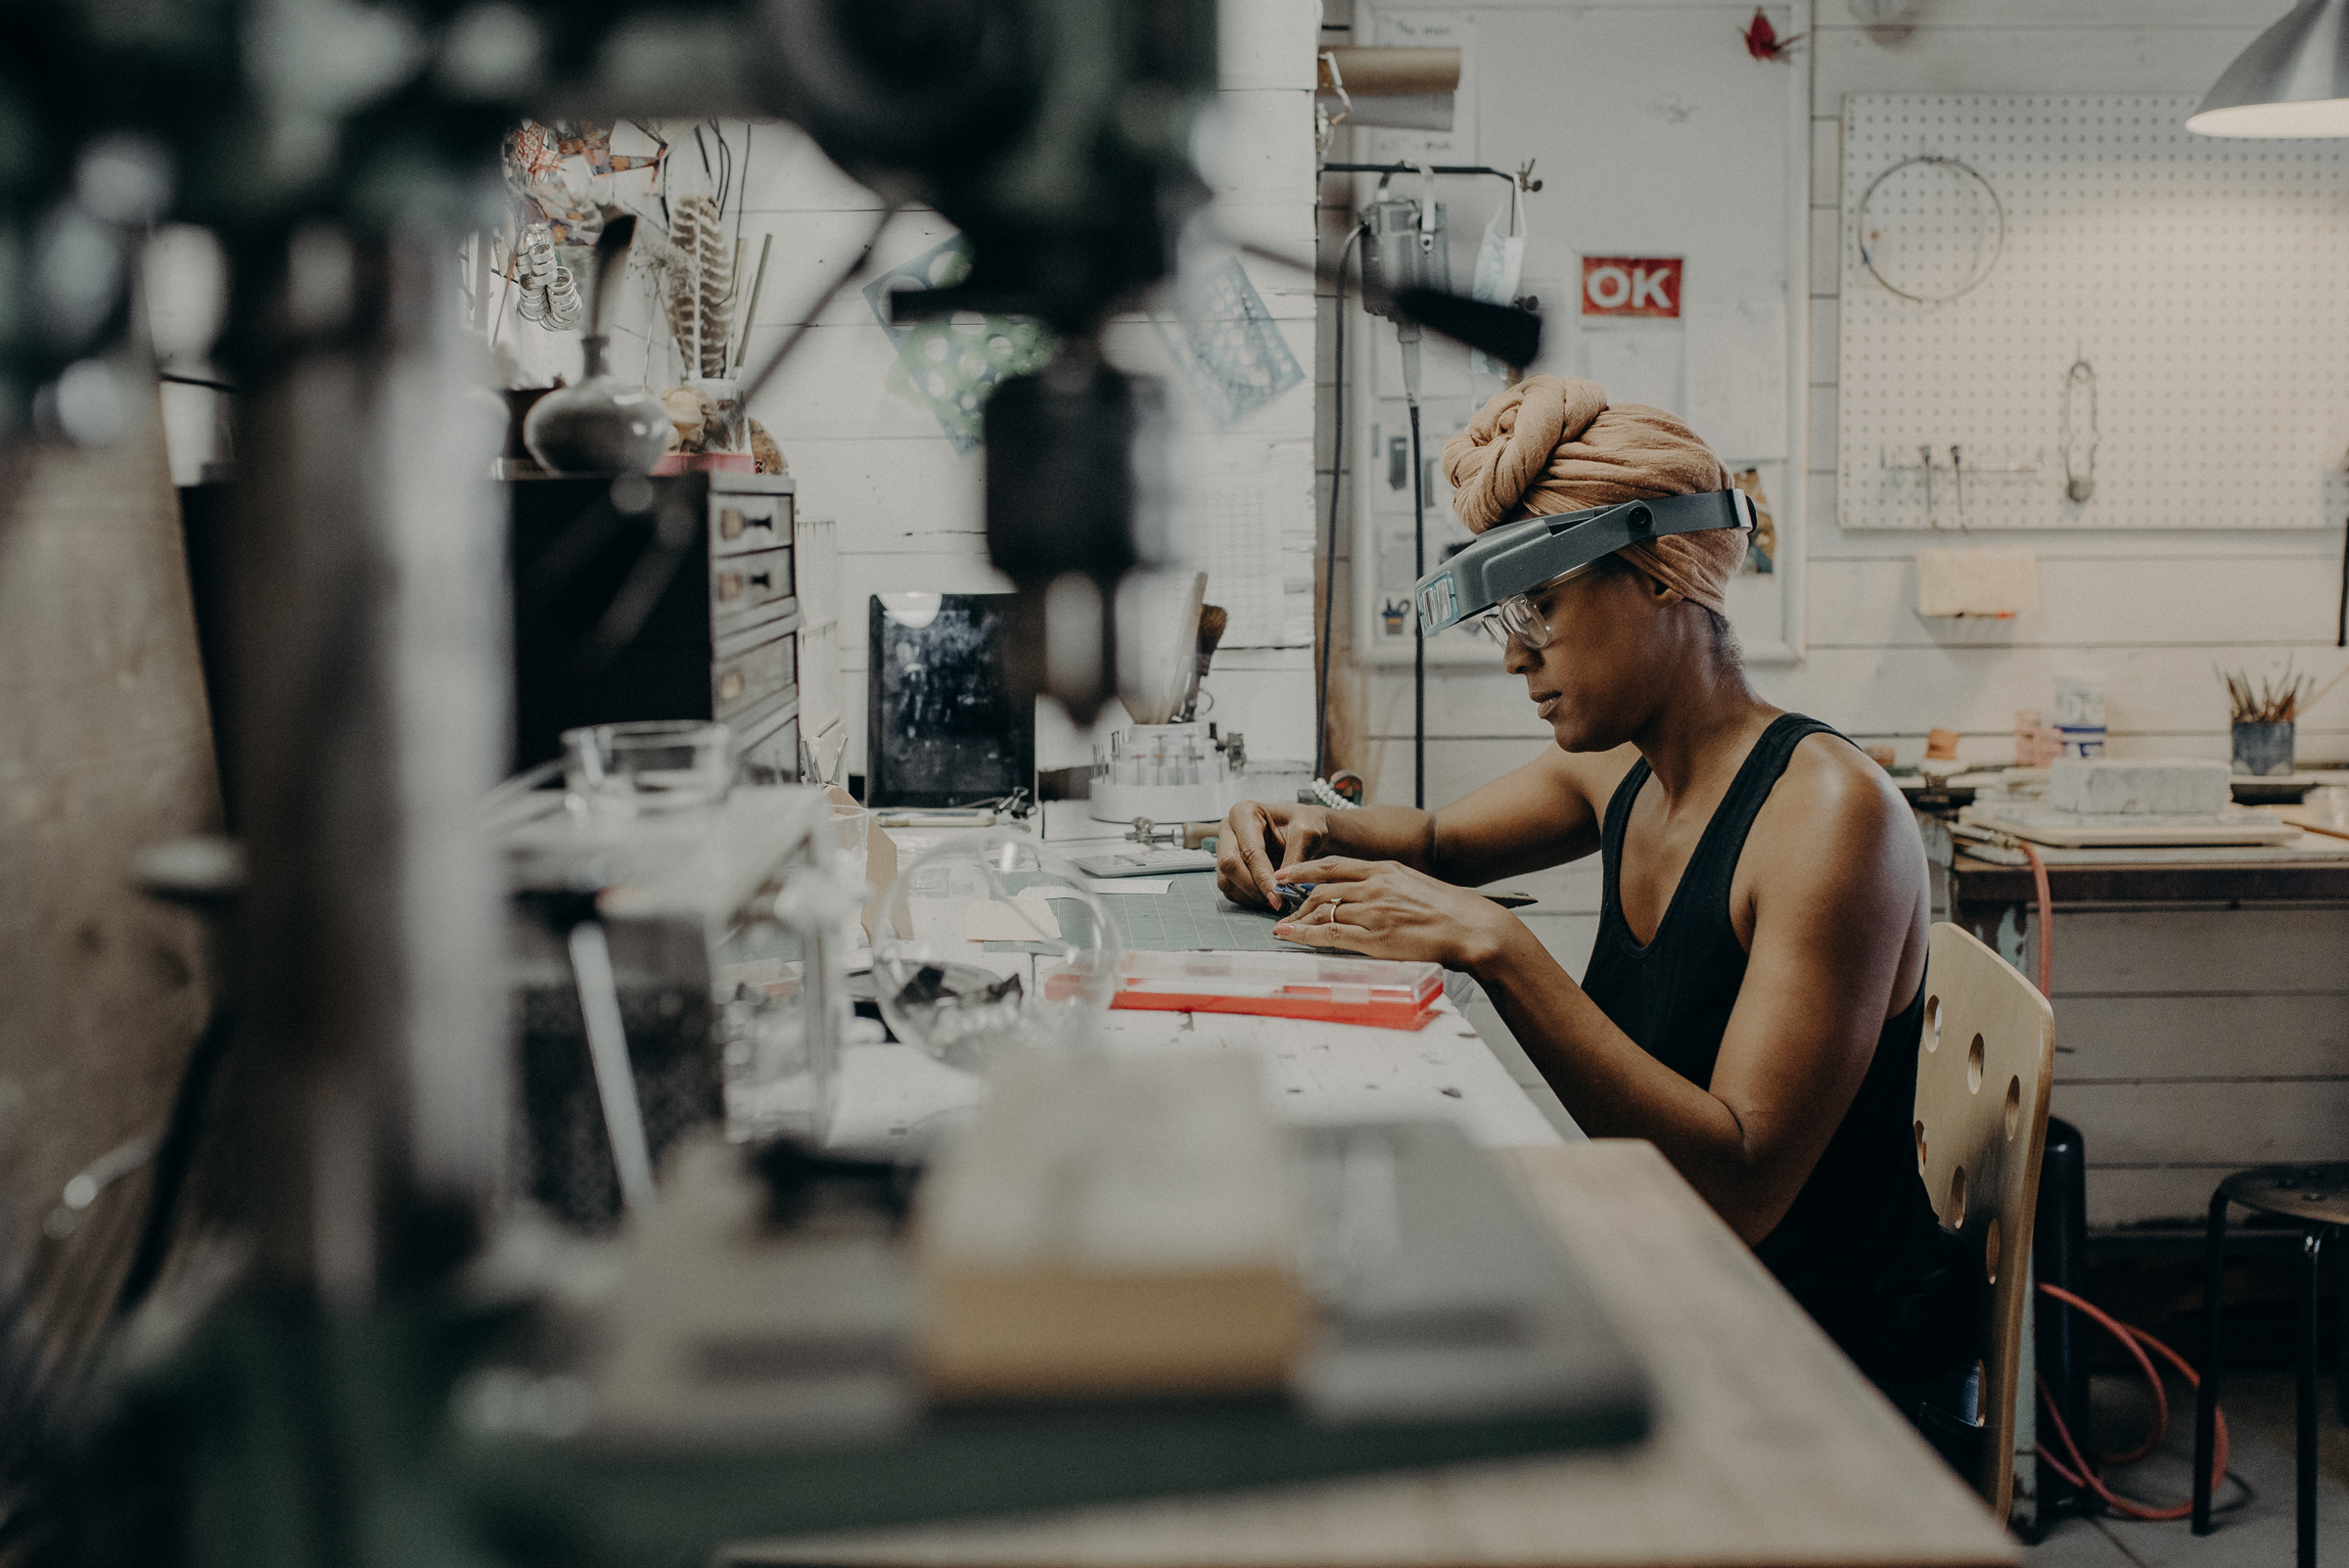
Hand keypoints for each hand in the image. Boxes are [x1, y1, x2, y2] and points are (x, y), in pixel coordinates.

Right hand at [1215, 801, 1334, 908]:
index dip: (1263, 876)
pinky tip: (1270, 897)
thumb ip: (1295, 859)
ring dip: (1252, 896)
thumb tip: (1282, 886)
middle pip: (1229, 865)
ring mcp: (1225, 850)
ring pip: (1227, 881)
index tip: (1279, 895)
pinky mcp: (1228, 869)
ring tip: (1277, 900)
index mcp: (1244, 813)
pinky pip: (1231, 891)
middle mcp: (1228, 830)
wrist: (1307, 832)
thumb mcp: (1307, 835)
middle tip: (1277, 901)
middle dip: (1253, 887)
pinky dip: (1249, 899)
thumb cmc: (1306, 825)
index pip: (1248, 851)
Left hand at [1270, 856, 1522, 971]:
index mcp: (1385, 870)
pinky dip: (1304, 933)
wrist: (1472, 928)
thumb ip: (1389, 886)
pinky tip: (1289, 935)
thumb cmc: (1450, 910)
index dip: (1305, 869)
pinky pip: (1329, 932)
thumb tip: (1370, 894)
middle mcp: (1375, 886)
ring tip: (1284, 926)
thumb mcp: (1415, 885)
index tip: (1286, 874)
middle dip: (1297, 896)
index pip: (1334, 865)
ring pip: (1322, 908)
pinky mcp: (1375, 937)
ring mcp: (1373, 911)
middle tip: (1282, 904)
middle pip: (1322, 887)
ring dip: (1298, 918)